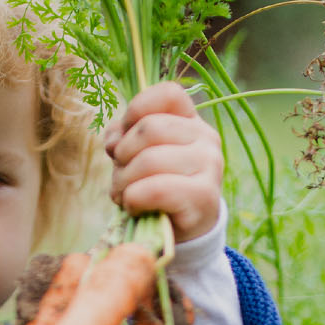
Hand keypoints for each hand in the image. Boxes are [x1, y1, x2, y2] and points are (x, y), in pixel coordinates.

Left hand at [103, 81, 222, 242]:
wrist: (182, 230)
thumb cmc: (156, 186)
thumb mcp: (136, 155)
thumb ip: (122, 136)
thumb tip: (114, 142)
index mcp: (191, 121)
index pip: (168, 94)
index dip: (137, 109)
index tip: (125, 135)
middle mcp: (206, 139)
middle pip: (150, 128)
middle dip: (122, 155)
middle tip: (120, 175)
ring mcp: (210, 166)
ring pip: (149, 160)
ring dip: (123, 182)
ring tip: (124, 194)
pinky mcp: (204, 196)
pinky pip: (155, 189)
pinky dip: (133, 199)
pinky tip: (134, 206)